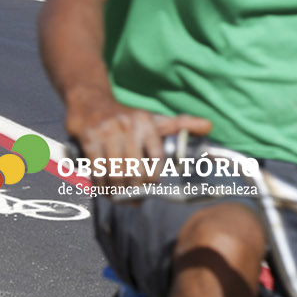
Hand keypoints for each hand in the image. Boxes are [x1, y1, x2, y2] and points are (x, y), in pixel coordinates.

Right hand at [65, 90, 211, 187]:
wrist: (89, 100)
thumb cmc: (126, 116)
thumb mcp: (154, 118)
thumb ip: (182, 124)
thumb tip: (209, 126)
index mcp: (146, 122)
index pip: (157, 158)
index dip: (154, 178)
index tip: (151, 185)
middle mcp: (127, 125)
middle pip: (136, 171)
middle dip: (136, 189)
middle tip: (135, 196)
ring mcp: (106, 132)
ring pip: (116, 174)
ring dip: (118, 191)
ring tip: (121, 196)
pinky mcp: (88, 139)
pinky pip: (97, 170)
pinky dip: (101, 185)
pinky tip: (105, 188)